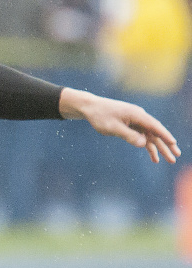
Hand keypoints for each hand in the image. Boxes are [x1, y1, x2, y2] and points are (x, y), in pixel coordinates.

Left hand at [59, 87, 180, 163]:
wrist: (92, 108)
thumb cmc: (101, 116)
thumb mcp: (113, 128)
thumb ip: (128, 135)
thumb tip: (144, 144)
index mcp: (137, 114)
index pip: (154, 126)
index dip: (165, 135)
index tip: (173, 143)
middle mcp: (140, 117)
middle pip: (156, 132)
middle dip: (167, 145)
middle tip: (176, 155)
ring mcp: (137, 121)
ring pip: (151, 136)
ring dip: (160, 148)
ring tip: (169, 160)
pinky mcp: (132, 126)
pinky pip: (143, 137)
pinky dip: (148, 147)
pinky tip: (154, 158)